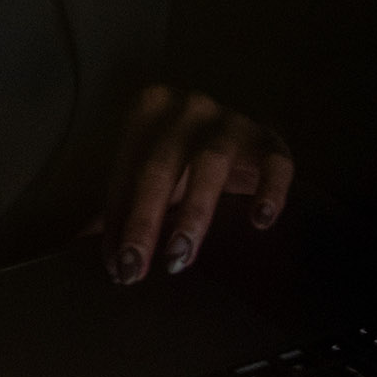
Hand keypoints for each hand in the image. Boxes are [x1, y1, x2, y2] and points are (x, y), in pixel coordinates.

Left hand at [94, 86, 294, 284]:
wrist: (242, 136)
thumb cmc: (183, 159)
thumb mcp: (149, 175)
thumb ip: (122, 210)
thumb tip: (102, 259)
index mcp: (148, 109)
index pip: (125, 172)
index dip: (118, 221)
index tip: (119, 266)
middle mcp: (188, 108)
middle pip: (159, 166)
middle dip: (144, 220)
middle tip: (137, 268)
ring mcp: (231, 122)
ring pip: (210, 164)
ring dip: (193, 213)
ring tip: (180, 255)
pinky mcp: (270, 140)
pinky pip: (274, 165)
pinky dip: (269, 192)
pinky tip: (260, 222)